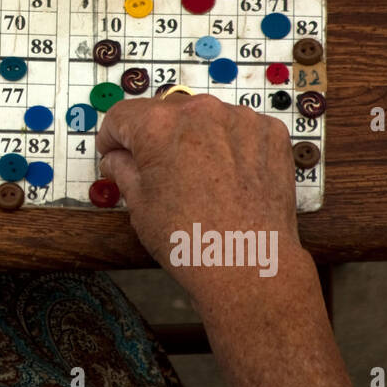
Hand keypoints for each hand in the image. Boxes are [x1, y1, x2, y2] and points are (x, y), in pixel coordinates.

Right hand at [97, 95, 365, 386]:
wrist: (253, 273)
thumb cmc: (198, 247)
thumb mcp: (138, 209)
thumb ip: (122, 170)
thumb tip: (118, 156)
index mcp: (164, 127)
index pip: (122, 113)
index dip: (113, 136)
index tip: (114, 150)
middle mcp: (205, 116)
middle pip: (165, 113)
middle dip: (155, 140)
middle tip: (152, 175)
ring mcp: (243, 125)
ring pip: (205, 122)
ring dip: (195, 144)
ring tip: (195, 187)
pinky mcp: (272, 140)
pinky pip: (239, 133)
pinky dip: (231, 150)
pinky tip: (225, 185)